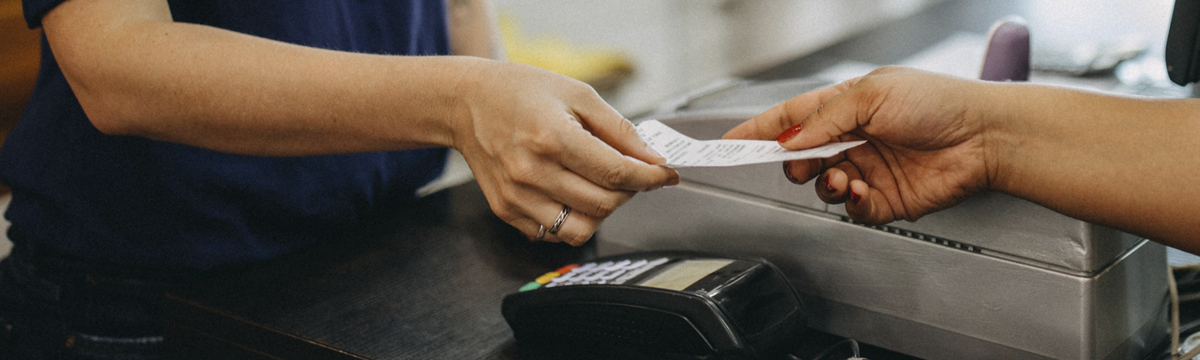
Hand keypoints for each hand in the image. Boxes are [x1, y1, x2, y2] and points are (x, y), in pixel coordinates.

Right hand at [452, 60, 678, 244]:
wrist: (466, 103)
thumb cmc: (522, 92)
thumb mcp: (578, 95)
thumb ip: (619, 129)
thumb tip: (653, 158)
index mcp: (552, 137)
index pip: (616, 173)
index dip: (649, 177)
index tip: (665, 175)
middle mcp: (532, 171)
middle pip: (603, 205)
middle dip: (628, 192)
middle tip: (630, 174)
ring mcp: (516, 196)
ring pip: (580, 230)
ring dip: (601, 212)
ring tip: (599, 187)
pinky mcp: (506, 210)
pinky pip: (553, 234)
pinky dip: (572, 219)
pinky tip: (571, 193)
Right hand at [723, 66, 995, 223]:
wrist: (984, 137)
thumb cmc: (939, 102)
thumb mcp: (872, 95)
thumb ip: (824, 120)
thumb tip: (791, 140)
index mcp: (845, 107)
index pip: (790, 119)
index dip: (758, 131)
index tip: (731, 144)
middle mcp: (853, 139)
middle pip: (801, 158)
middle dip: (794, 164)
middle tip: (802, 163)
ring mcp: (867, 169)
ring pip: (823, 186)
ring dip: (825, 183)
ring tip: (843, 176)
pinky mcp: (884, 199)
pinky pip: (851, 209)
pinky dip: (850, 203)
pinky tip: (861, 190)